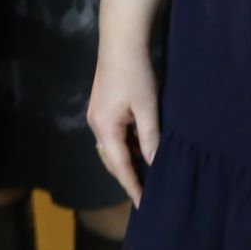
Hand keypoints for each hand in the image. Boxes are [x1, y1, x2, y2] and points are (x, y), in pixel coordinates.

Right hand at [89, 46, 160, 205]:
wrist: (119, 45)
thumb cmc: (135, 75)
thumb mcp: (148, 108)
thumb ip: (150, 138)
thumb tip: (154, 164)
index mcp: (106, 128)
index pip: (120, 165)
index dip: (132, 186)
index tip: (143, 204)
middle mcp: (95, 125)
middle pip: (110, 160)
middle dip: (126, 177)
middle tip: (145, 194)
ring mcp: (96, 116)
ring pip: (110, 148)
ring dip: (125, 163)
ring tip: (144, 176)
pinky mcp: (101, 109)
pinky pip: (111, 137)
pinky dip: (123, 149)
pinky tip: (138, 149)